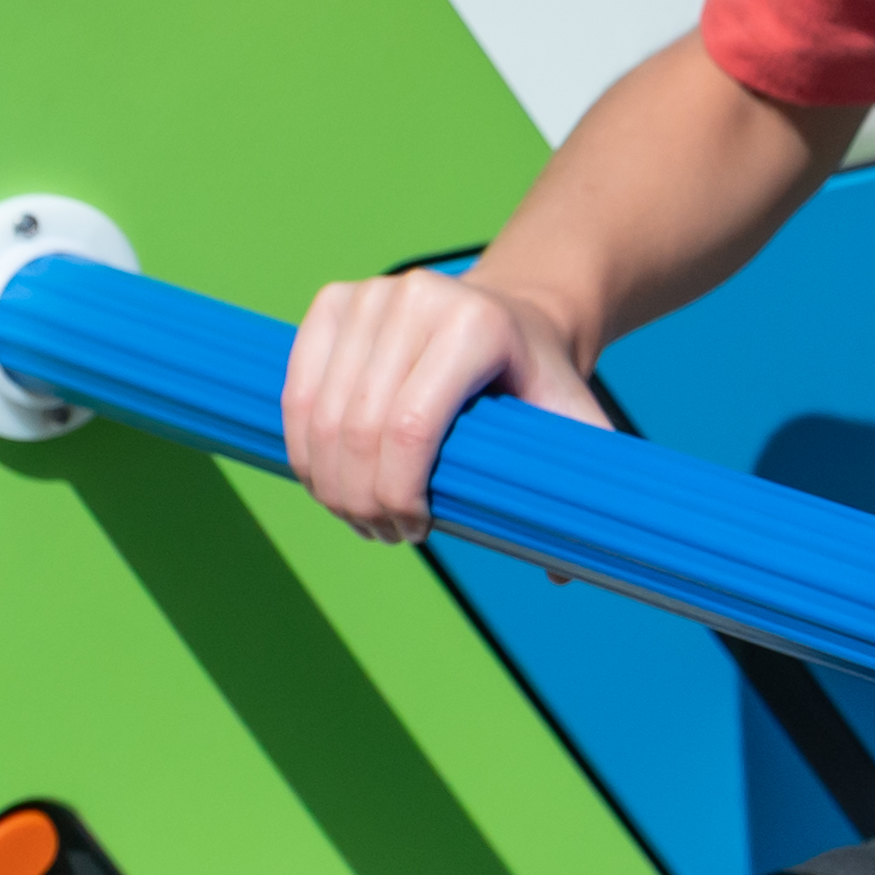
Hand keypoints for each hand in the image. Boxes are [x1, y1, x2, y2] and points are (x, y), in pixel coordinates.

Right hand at [286, 268, 606, 542]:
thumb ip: (578, 487)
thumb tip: (561, 578)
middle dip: (362, 499)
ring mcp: (369, 295)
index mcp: (476, 326)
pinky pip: (297, 389)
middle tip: (384, 535)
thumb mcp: (573, 420)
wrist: (514, 314)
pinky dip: (304, 447)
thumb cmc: (540, 379)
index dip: (399, 494)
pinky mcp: (333, 302)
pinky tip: (325, 482)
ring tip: (358, 517)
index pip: (411, 429)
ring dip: (329, 483)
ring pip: (321, 414)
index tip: (417, 531)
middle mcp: (418, 298)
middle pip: (360, 426)